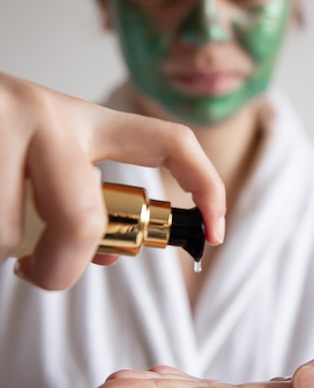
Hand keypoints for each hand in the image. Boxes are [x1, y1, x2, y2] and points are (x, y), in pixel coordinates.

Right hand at [0, 71, 224, 288]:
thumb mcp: (42, 156)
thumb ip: (79, 201)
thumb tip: (107, 254)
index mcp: (81, 119)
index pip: (169, 140)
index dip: (207, 184)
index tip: (217, 233)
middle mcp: (47, 114)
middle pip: (84, 218)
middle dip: (62, 267)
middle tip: (41, 273)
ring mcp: (3, 125)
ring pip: (11, 235)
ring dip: (1, 249)